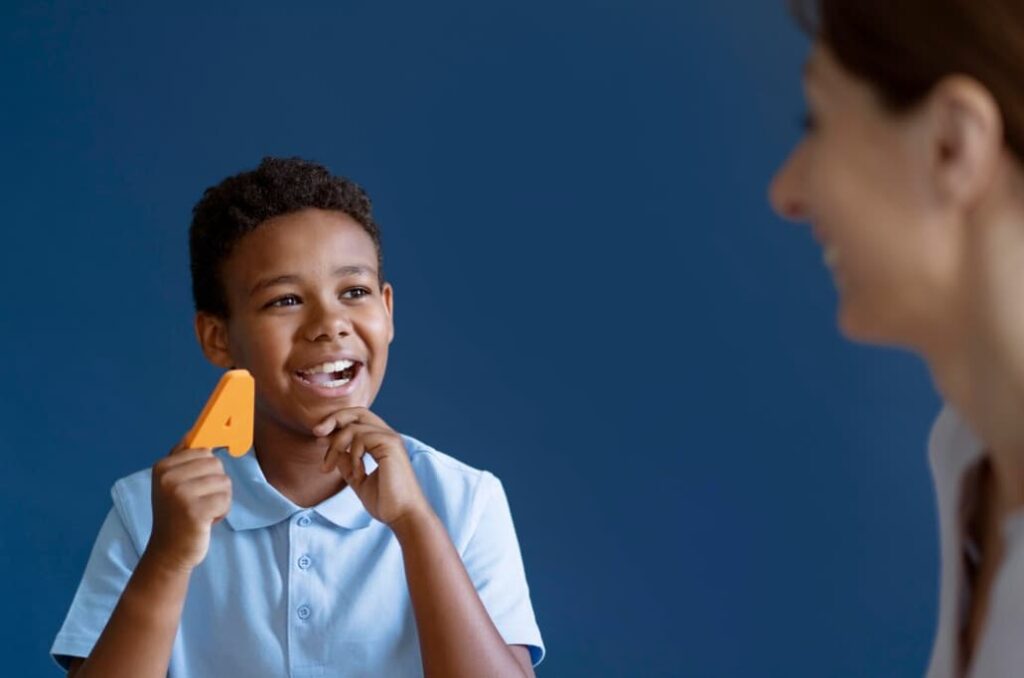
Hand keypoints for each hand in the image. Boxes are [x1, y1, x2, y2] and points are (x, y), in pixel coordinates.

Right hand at [145, 437, 232, 572]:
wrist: (168, 552)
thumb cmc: (177, 514)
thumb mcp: (173, 482)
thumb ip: (186, 456)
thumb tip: (199, 428)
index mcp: (162, 466)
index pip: (204, 449)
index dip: (207, 468)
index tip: (199, 482)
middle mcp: (168, 477)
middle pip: (216, 463)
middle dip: (215, 484)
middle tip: (197, 502)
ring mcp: (179, 493)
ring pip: (224, 481)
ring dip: (219, 499)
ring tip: (201, 511)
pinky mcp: (194, 510)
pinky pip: (225, 499)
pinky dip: (221, 511)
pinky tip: (205, 521)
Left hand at [314, 408, 430, 526]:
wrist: (402, 516)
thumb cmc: (385, 502)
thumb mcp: (358, 479)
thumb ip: (347, 463)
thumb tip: (333, 449)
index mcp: (382, 442)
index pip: (358, 420)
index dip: (336, 425)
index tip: (318, 439)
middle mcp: (388, 436)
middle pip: (357, 412)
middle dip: (333, 419)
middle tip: (316, 434)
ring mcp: (391, 439)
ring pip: (353, 427)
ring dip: (336, 447)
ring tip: (330, 468)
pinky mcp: (391, 445)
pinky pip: (361, 439)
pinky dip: (352, 455)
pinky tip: (357, 473)